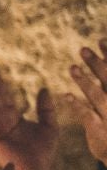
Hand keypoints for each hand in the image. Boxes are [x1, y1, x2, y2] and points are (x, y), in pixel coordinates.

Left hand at [62, 42, 106, 168]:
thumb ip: (105, 81)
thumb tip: (101, 64)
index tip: (101, 39)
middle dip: (97, 63)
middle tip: (82, 48)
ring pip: (97, 95)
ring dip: (85, 81)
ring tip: (72, 67)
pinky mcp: (99, 129)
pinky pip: (87, 115)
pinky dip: (77, 104)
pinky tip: (66, 95)